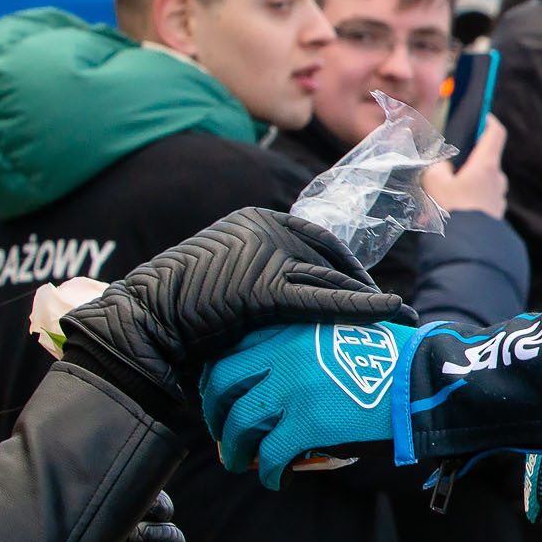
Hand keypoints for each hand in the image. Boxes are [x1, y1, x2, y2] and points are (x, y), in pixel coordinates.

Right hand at [63, 207, 414, 400]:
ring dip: (371, 300)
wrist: (142, 321)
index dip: (344, 264)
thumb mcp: (222, 275)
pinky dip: (364, 307)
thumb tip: (283, 296)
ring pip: (331, 281)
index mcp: (254, 220)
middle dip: (360, 286)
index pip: (315, 238)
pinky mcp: (264, 289)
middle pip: (328, 259)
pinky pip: (325, 300)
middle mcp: (264, 229)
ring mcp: (265, 256)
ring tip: (399, 320)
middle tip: (387, 311)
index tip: (365, 286)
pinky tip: (392, 313)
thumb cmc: (176, 309)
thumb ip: (255, 272)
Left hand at [200, 320, 421, 488]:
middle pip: (222, 386)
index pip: (231, 351)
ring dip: (235, 449)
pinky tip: (277, 480)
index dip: (217, 379)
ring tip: (240, 462)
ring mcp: (293, 390)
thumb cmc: (394, 358)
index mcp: (291, 326)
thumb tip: (275, 380)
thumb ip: (304, 345)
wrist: (425, 380)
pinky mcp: (307, 425)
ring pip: (239, 424)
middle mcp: (283, 354)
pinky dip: (269, 473)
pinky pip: (270, 456)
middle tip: (222, 433)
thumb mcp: (340, 331)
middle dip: (214, 414)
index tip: (220, 397)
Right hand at [424, 118, 508, 218]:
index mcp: (486, 165)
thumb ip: (437, 167)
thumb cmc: (451, 211)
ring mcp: (498, 199)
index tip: (482, 116)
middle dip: (469, 162)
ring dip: (467, 184)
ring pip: (483, 183)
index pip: (495, 133)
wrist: (466, 250)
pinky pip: (482, 201)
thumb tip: (443, 166)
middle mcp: (497, 180)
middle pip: (486, 161)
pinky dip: (469, 201)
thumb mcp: (434, 183)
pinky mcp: (495, 216)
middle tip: (448, 168)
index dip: (489, 121)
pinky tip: (451, 212)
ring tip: (444, 197)